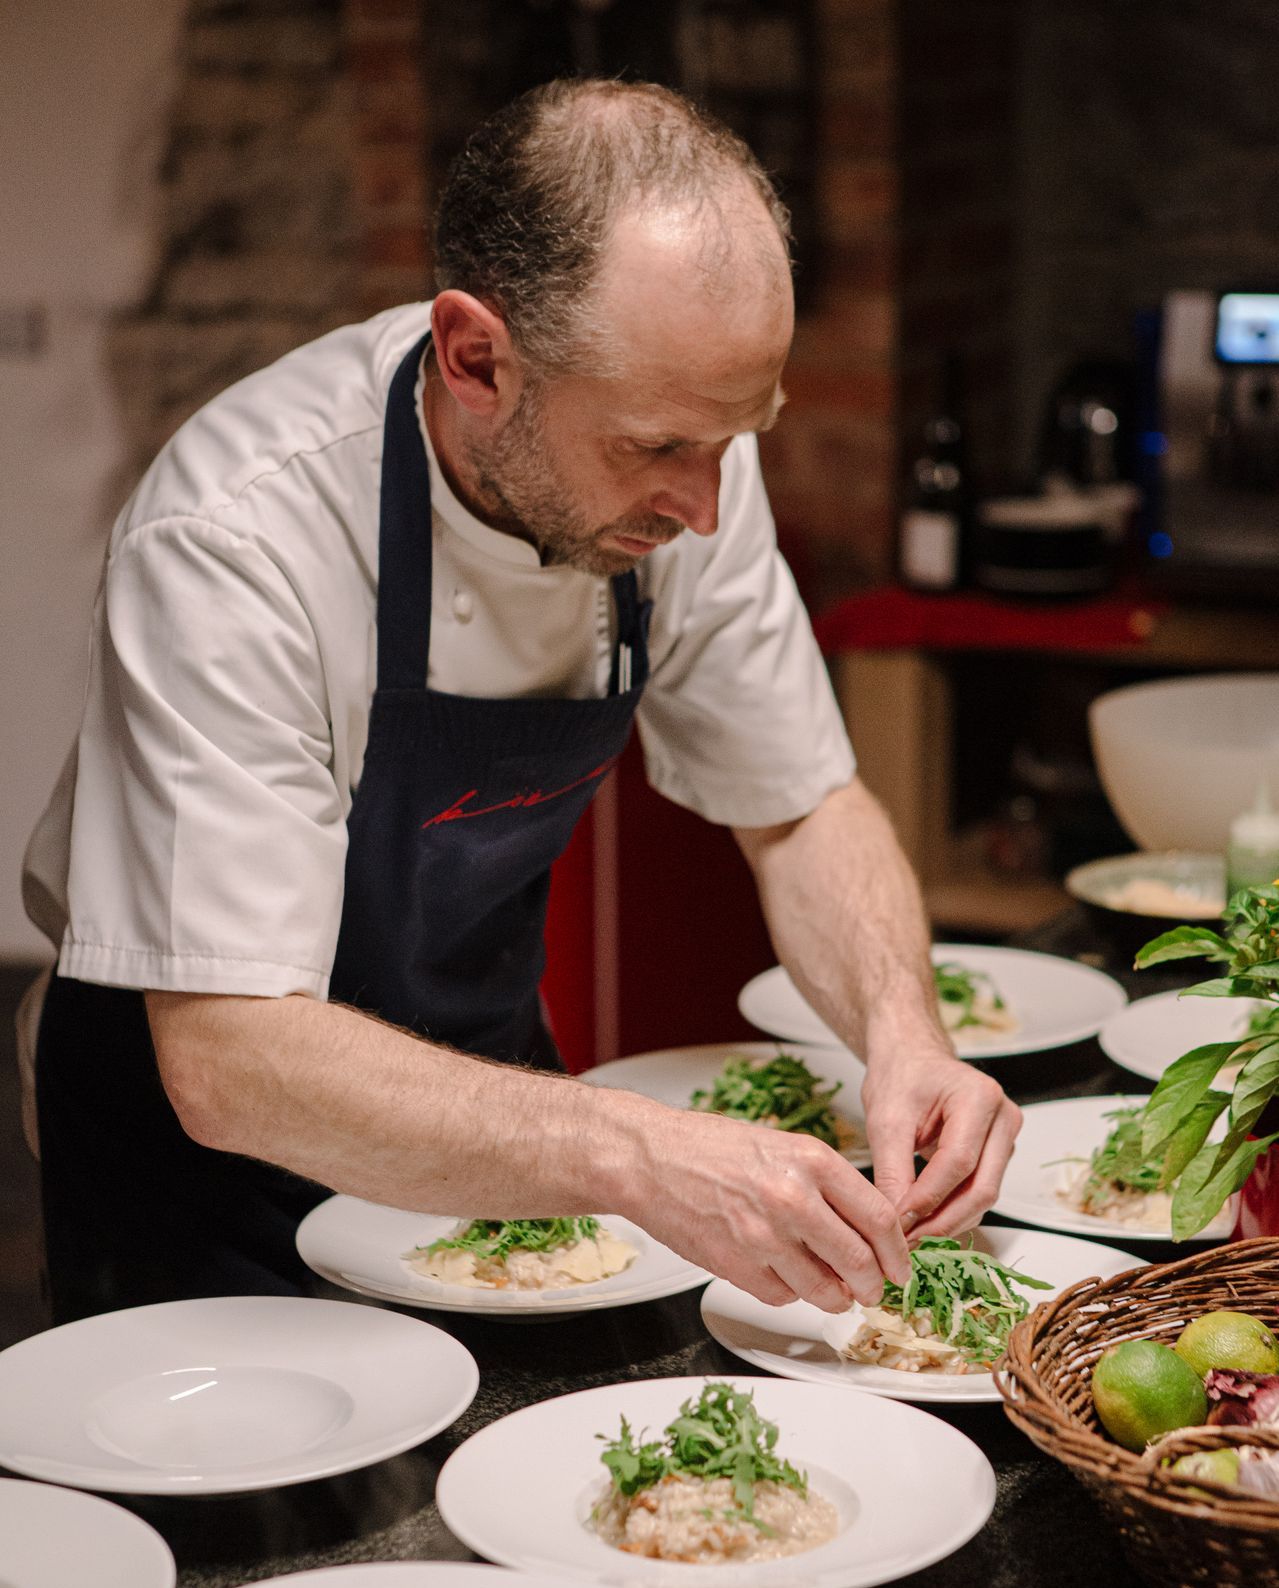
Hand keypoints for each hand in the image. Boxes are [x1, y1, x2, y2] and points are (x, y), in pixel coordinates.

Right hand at [624, 1106, 911, 1312]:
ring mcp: (764, 1236)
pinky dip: (790, 1293)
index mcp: (811, 1161)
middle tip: (873, 1288)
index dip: (897, 1252)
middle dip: (873, 1284)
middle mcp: (792, 1198)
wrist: (651, 1159)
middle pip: (860, 1262)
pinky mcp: (737, 1266)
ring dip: (835, 1296)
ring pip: (824, 1290)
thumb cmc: (711, 1148)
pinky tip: (782, 1272)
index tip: (900, 1266)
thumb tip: (865, 1230)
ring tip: (832, 1287)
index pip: (879, 1219)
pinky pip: (783, 1296)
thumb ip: (827, 1186)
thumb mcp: (783, 1147)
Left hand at [860, 1048, 1021, 1239]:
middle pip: (982, 1187)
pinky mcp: (998, 1154)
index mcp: (979, 1097)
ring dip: (948, 1222)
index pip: (959, 1162)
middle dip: (943, 1220)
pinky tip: (925, 1223)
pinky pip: (979, 1191)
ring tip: (911, 1237)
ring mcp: (1006, 1137)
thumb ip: (892, 1171)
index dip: (929, 1198)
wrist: (911, 1060)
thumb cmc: (901, 1078)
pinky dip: (953, 1211)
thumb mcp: (886, 1120)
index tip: (898, 1223)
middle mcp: (1004, 1118)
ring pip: (984, 1195)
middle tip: (907, 1242)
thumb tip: (897, 1223)